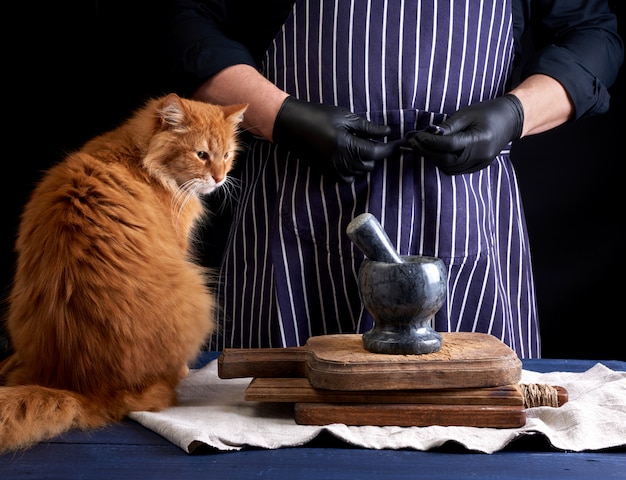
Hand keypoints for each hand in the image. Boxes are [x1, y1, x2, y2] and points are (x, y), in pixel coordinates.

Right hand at [273, 96, 399, 182]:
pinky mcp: (326, 172)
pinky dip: (353, 171)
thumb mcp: (345, 117)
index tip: (400, 144)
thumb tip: (387, 133)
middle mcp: (341, 161)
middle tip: (374, 140)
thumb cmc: (319, 115)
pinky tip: (350, 158)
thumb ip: (368, 128)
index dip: (390, 149)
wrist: (292, 124)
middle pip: (369, 165)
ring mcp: (333, 169)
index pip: (376, 153)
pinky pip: (347, 178)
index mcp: (347, 145)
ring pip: (359, 172)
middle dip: (375, 154)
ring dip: (364, 162)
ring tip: (359, 147)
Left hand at [406, 94, 523, 174]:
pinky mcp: (478, 166)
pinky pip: (456, 170)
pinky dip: (442, 163)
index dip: (430, 142)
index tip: (417, 136)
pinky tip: (434, 154)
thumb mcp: (467, 113)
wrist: (511, 120)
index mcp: (480, 139)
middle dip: (427, 152)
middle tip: (413, 143)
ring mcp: (480, 163)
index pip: (449, 145)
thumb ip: (448, 126)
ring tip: (421, 148)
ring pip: (450, 168)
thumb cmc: (488, 112)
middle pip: (447, 160)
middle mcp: (481, 155)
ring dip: (432, 159)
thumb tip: (429, 133)